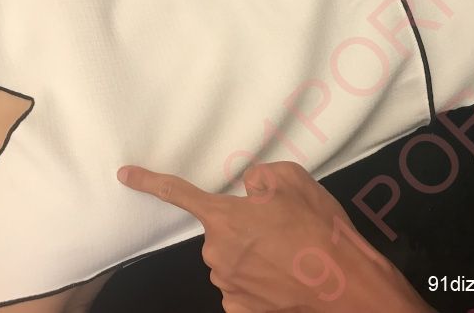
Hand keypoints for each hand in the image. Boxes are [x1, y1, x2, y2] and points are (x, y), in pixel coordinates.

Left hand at [117, 161, 433, 312]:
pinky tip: (285, 277)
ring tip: (290, 254)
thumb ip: (260, 178)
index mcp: (225, 219)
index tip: (125, 174)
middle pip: (221, 232)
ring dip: (253, 255)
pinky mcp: (241, 310)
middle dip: (243, 227)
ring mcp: (228, 287)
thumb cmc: (321, 232)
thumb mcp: (294, 182)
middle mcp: (218, 254)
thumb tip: (250, 189)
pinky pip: (242, 286)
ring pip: (233, 260)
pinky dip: (259, 279)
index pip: (178, 193)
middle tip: (280, 230)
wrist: (348, 288)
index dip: (149, 181)